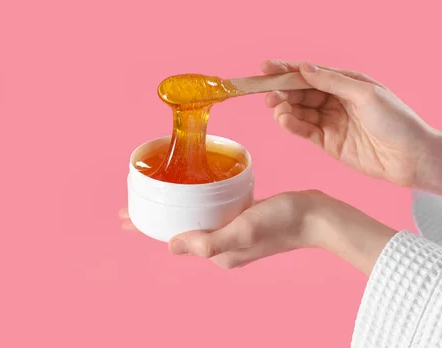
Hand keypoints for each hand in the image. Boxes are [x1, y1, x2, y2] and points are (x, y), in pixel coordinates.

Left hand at [119, 190, 396, 273]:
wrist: (318, 216)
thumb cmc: (284, 221)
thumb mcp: (243, 229)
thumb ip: (208, 240)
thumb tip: (170, 246)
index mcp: (218, 253)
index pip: (172, 240)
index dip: (146, 228)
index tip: (123, 216)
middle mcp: (222, 246)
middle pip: (179, 228)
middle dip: (154, 218)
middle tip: (131, 202)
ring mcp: (232, 231)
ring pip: (193, 218)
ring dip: (173, 208)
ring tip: (155, 194)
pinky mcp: (243, 217)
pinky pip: (211, 209)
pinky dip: (195, 200)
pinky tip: (190, 189)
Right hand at [263, 60, 441, 202]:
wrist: (413, 158)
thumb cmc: (397, 121)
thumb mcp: (365, 94)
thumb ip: (332, 82)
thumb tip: (304, 67)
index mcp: (346, 83)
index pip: (310, 73)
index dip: (287, 70)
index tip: (265, 68)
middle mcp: (336, 100)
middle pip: (301, 92)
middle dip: (282, 91)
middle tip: (267, 94)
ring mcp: (331, 122)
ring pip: (300, 111)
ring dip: (285, 108)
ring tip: (275, 108)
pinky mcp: (329, 143)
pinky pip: (305, 131)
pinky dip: (292, 125)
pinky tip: (284, 120)